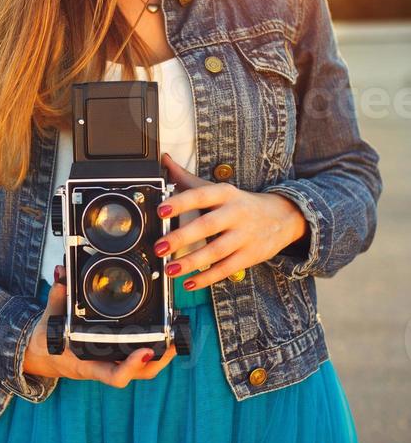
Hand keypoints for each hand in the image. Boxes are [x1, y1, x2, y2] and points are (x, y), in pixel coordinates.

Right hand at [22, 265, 177, 385]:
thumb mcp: (49, 319)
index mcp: (87, 364)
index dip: (132, 366)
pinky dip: (152, 350)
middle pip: (137, 374)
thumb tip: (61, 274)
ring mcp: (110, 364)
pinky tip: (163, 337)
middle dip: (158, 361)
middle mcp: (102, 367)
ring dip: (160, 357)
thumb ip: (57, 297)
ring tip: (175, 337)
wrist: (41, 356)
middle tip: (173, 341)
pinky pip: (137, 360)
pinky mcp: (114, 358)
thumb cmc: (47, 341)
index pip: (113, 375)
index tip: (145, 351)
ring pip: (142, 370)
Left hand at [156, 152, 309, 288]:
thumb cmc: (241, 203)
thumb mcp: (219, 188)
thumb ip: (188, 178)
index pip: (200, 196)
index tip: (161, 210)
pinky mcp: (250, 255)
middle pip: (207, 226)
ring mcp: (244, 236)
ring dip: (191, 262)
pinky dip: (207, 277)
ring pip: (216, 251)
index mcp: (225, 194)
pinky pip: (226, 269)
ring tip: (171, 269)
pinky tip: (190, 283)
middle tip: (159, 246)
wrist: (283, 217)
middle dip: (182, 237)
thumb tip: (164, 159)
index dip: (180, 203)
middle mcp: (235, 213)